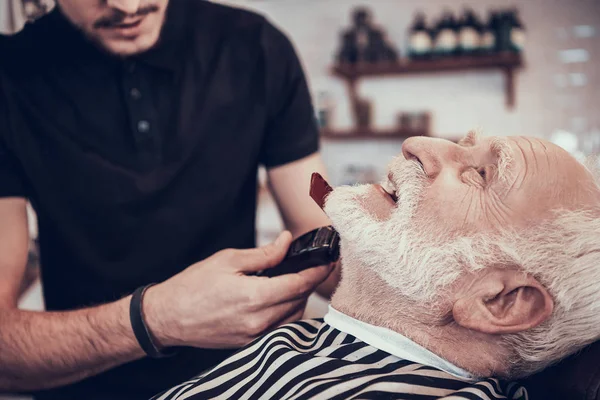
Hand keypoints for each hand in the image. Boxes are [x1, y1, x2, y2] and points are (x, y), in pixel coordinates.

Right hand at [143, 231, 332, 348]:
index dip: (318, 271)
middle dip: (309, 282)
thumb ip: (264, 254)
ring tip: (293, 280)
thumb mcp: (228, 260)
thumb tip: (286, 242)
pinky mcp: (249, 344)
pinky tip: (279, 298)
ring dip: (298, 298)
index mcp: (254, 297)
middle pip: (299, 301)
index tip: (329, 260)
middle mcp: (258, 321)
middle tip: (312, 265)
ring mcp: (254, 336)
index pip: (300, 284)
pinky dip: (285, 312)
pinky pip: (279, 328)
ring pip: (292, 316)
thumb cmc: (193, 285)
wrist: (167, 317)